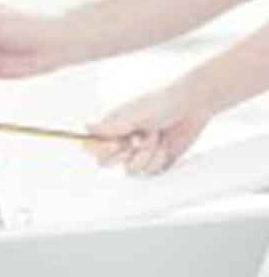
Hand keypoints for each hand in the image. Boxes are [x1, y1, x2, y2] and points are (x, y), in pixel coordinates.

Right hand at [85, 85, 210, 175]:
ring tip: (157, 137)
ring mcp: (138, 153)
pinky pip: (149, 172)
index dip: (102, 149)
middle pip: (107, 163)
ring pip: (130, 170)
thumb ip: (110, 126)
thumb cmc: (162, 103)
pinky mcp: (155, 162)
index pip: (93, 147)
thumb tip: (85, 126)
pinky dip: (158, 160)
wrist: (192, 107)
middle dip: (125, 154)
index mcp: (112, 128)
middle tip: (139, 139)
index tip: (117, 143)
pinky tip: (165, 145)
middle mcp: (122, 142)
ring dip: (145, 155)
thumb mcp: (133, 114)